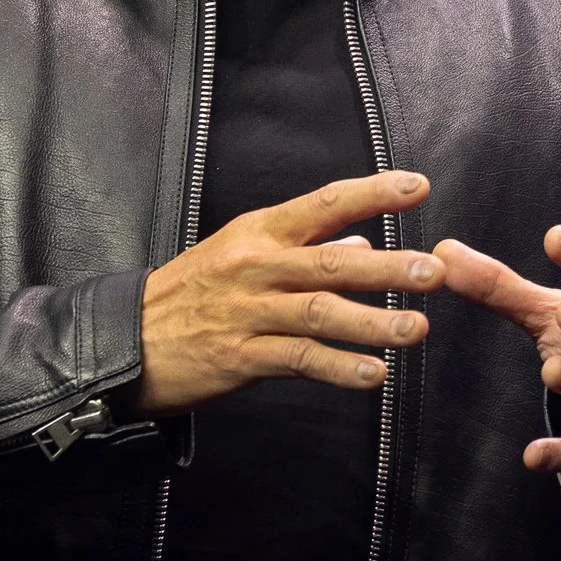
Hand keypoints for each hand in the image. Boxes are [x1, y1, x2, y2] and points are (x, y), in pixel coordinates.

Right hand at [131, 171, 444, 416]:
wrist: (127, 341)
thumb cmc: (190, 294)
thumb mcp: (239, 254)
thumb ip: (303, 248)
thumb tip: (360, 240)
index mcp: (258, 233)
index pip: (324, 203)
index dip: (373, 193)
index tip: (417, 186)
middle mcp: (256, 267)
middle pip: (331, 262)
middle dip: (387, 267)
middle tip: (434, 272)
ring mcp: (248, 313)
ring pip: (321, 313)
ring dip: (373, 322)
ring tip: (417, 328)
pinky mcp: (240, 357)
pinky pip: (298, 361)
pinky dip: (338, 368)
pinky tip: (373, 374)